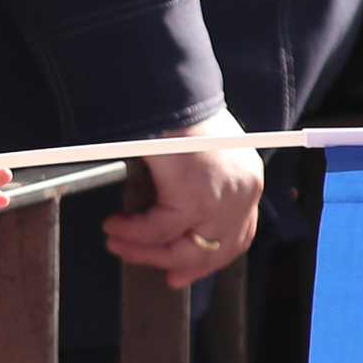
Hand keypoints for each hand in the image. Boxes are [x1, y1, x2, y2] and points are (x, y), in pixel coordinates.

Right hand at [107, 113, 261, 287]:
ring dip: (144, 251)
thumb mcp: (198, 153)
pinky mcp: (198, 199)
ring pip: (184, 249)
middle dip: (172, 265)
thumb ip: (196, 186)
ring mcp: (224, 198)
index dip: (208, 260)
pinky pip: (158, 230)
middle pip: (214, 250)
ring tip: (116, 241)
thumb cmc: (175, 112)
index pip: (238, 235)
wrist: (165, 89)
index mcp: (247, 178)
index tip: (180, 273)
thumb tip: (168, 225)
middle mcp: (244, 191)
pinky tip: (114, 225)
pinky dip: (132, 233)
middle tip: (141, 262)